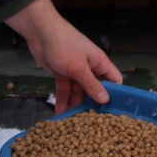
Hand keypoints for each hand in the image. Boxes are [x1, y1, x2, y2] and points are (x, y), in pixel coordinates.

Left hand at [4, 0, 123, 112]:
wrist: (40, 33)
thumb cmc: (64, 45)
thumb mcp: (78, 67)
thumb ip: (91, 84)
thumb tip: (105, 99)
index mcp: (99, 63)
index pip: (114, 80)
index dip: (115, 94)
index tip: (112, 110)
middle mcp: (90, 68)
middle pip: (95, 90)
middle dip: (92, 104)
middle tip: (90, 123)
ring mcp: (76, 72)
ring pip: (79, 93)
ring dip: (76, 105)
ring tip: (73, 123)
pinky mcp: (63, 75)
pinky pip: (66, 91)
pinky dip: (63, 101)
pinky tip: (60, 114)